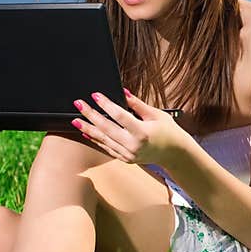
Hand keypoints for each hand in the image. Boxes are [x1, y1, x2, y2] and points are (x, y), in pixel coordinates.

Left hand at [70, 89, 189, 166]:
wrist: (175, 154)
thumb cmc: (168, 132)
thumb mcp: (156, 114)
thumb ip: (137, 104)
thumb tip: (123, 92)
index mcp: (142, 133)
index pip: (119, 116)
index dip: (106, 104)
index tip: (95, 95)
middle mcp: (133, 146)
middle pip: (106, 128)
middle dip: (90, 115)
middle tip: (79, 104)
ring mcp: (128, 155)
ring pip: (103, 140)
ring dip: (88, 129)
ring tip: (75, 120)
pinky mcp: (125, 159)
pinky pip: (107, 148)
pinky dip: (96, 140)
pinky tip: (86, 132)